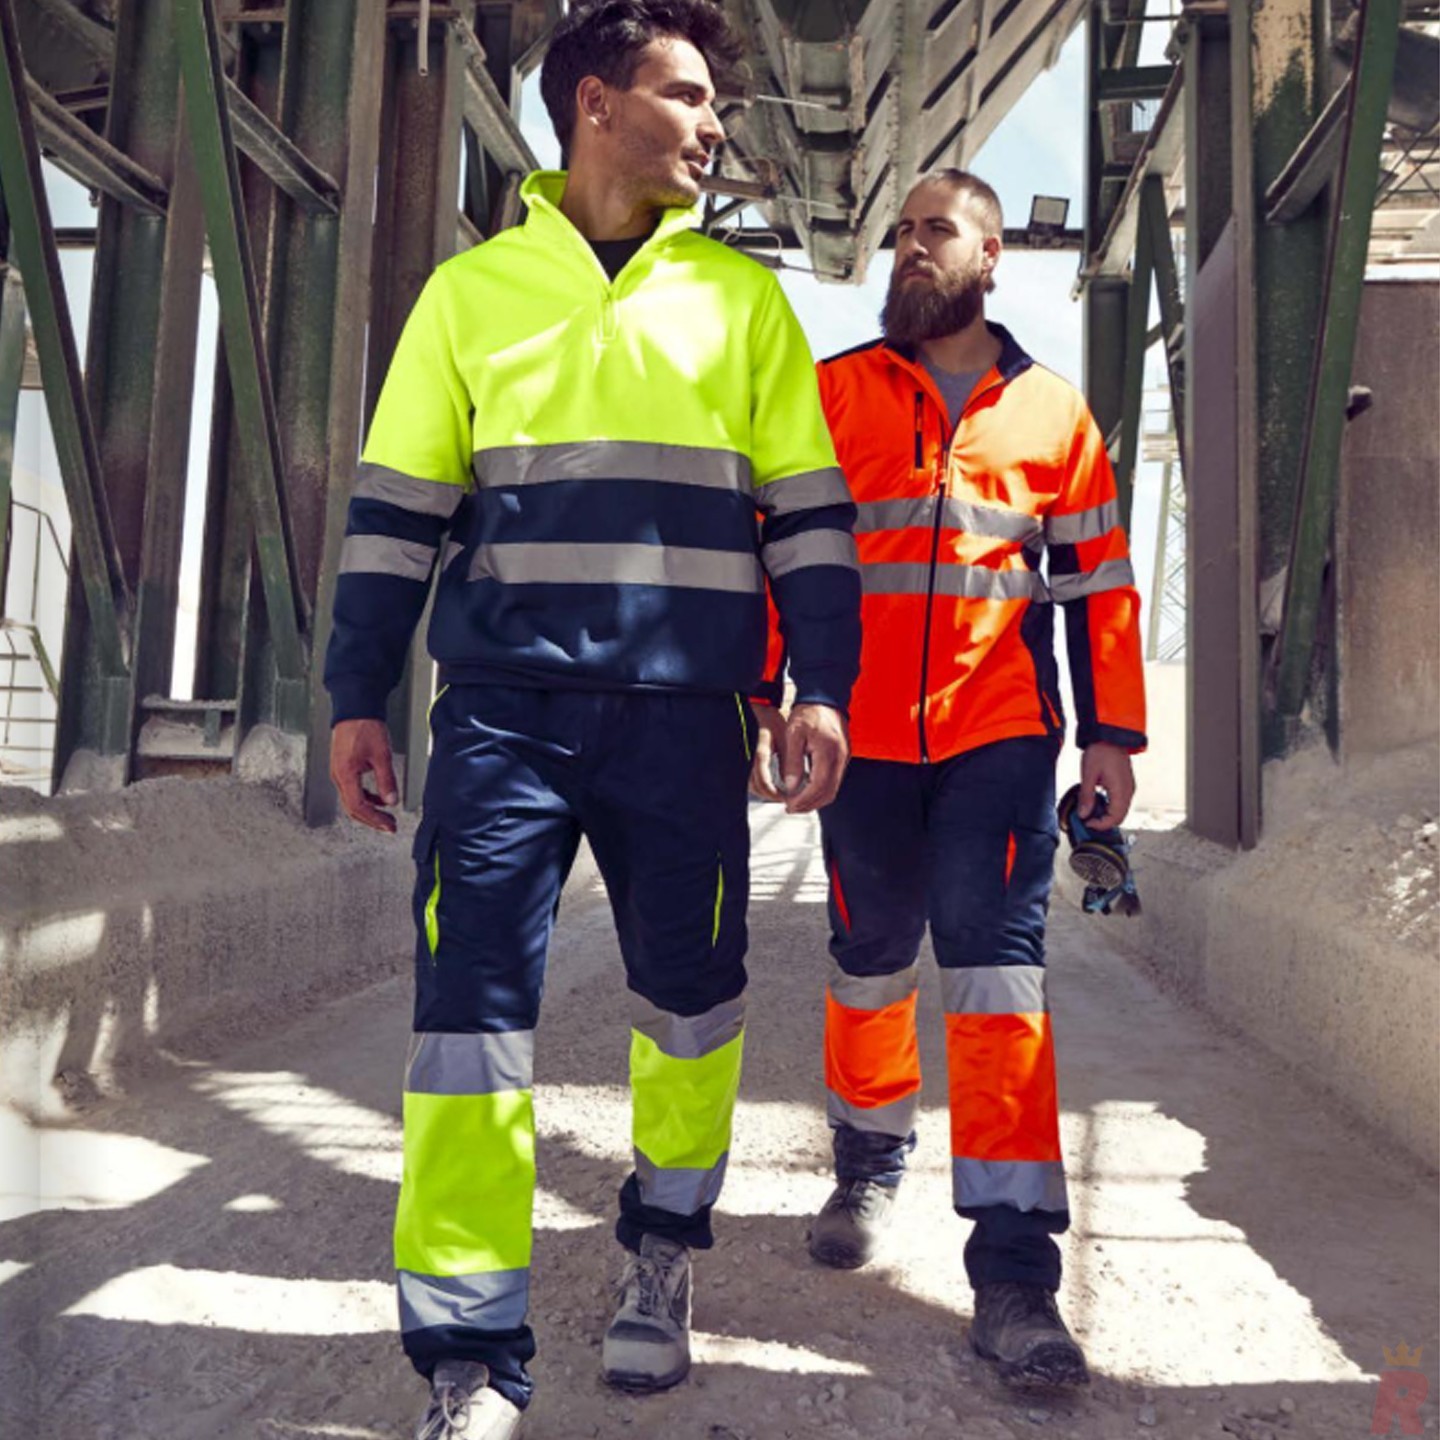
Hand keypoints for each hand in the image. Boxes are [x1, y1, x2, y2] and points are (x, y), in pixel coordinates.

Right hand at [331, 718, 399, 832]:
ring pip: (352, 800)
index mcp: (345, 774)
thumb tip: (391, 801)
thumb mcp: (381, 755)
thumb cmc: (365, 726)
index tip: (389, 825)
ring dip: (370, 810)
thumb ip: (386, 780)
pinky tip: (379, 798)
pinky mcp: (343, 767)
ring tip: (386, 816)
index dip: (375, 819)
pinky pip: (353, 790)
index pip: (358, 806)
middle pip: (353, 808)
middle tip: (389, 827)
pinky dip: (366, 798)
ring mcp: (339, 772)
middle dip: (372, 820)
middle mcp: (338, 776)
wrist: (355, 708)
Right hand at [749, 703, 787, 801]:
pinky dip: (759, 785)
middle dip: (770, 795)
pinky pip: (748, 778)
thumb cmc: (772, 721)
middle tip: (785, 797)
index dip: (774, 793)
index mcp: (759, 751)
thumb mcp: (785, 739)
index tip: (785, 797)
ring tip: (780, 792)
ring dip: (764, 792)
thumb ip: (787, 761)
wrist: (758, 708)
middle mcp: (748, 757)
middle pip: (755, 787)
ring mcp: (743, 759)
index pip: (763, 780)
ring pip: (750, 785)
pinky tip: (771, 785)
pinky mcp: (742, 760)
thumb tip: (791, 783)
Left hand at [779, 702, 849, 813]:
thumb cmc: (809, 711)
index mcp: (828, 752)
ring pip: (833, 788)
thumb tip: (791, 786)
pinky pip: (834, 779)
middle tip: (792, 808)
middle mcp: (840, 757)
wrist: (825, 696)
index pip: (818, 786)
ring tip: (797, 801)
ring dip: (815, 799)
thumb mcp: (794, 735)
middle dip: (809, 804)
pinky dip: (821, 789)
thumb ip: (793, 762)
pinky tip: (807, 789)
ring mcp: (844, 757)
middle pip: (828, 792)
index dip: (804, 800)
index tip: (789, 805)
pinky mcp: (843, 756)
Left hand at [1079, 742, 1134, 829]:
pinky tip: (1097, 802)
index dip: (1101, 825)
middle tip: (1088, 819)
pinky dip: (1110, 807)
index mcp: (1121, 790)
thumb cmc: (1101, 751)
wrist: (1110, 736)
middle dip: (1104, 822)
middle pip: (1120, 817)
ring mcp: (1129, 787)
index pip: (1115, 818)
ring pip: (1121, 810)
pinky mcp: (1126, 784)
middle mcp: (1128, 791)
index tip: (1087, 823)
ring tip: (1091, 811)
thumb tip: (1083, 814)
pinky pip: (1120, 802)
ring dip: (1107, 815)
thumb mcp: (1088, 774)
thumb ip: (1086, 796)